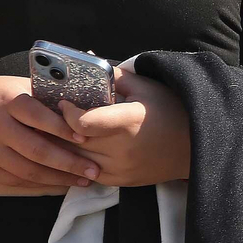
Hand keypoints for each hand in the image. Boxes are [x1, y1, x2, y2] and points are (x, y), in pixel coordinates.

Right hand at [0, 76, 97, 188]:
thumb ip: (43, 97)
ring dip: (58, 178)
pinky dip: (39, 183)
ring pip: (28, 170)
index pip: (37, 116)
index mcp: (9, 101)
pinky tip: (59, 183)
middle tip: (94, 169)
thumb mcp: (16, 86)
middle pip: (36, 150)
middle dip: (68, 162)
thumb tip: (81, 106)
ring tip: (83, 180)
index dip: (62, 127)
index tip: (86, 136)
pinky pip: (16, 180)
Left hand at [46, 72, 190, 187]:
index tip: (64, 102)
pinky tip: (74, 147)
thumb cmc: (170, 109)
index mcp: (129, 121)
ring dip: (63, 146)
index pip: (84, 123)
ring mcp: (120, 169)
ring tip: (55, 130)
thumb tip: (84, 61)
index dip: (67, 113)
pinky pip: (85, 173)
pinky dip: (77, 160)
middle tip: (48, 114)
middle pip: (73, 142)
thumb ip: (111, 75)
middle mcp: (122, 149)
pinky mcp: (118, 182)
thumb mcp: (144, 86)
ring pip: (75, 160)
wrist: (194, 145)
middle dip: (57, 127)